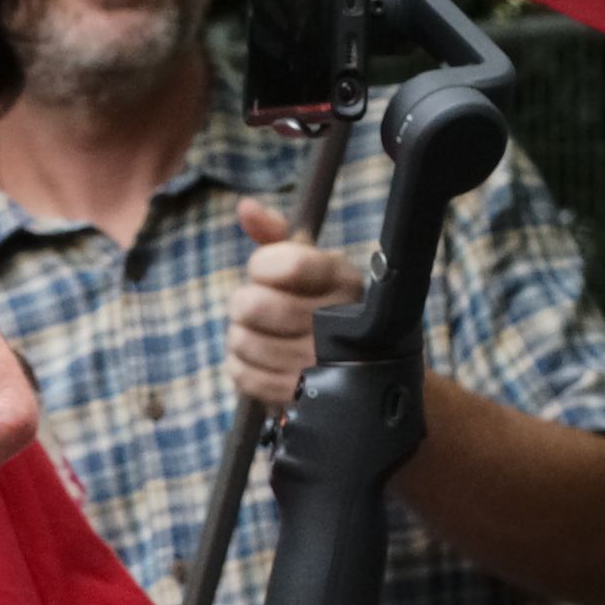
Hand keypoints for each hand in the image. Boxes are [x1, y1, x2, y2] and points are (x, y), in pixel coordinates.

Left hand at [227, 201, 370, 418]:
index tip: (269, 273)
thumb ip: (276, 235)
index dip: (262, 267)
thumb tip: (246, 207)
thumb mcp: (310, 265)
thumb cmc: (326, 306)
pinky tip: (262, 360)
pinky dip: (242, 365)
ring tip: (263, 336)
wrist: (363, 372)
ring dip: (241, 337)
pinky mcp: (300, 397)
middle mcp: (336, 321)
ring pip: (241, 340)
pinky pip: (241, 373)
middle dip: (244, 305)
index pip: (285, 264)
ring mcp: (319, 365)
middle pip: (252, 304)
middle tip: (259, 310)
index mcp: (342, 280)